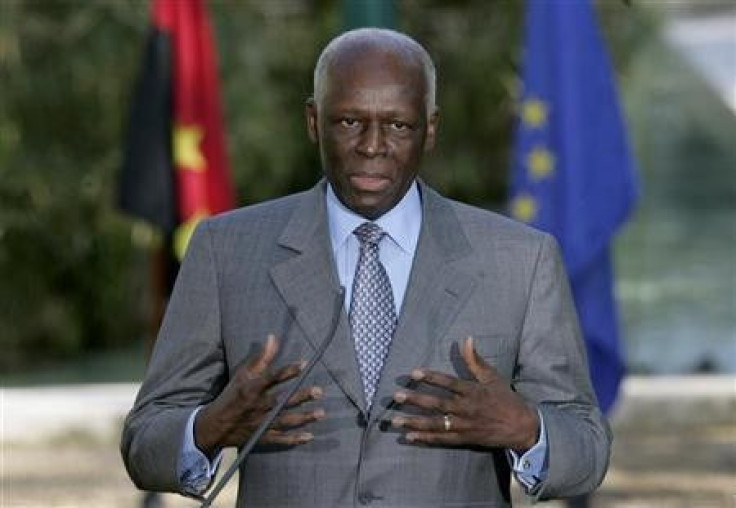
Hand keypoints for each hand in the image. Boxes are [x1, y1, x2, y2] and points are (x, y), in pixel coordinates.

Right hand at [194, 334, 323, 456]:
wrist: (215, 425)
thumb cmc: (231, 395)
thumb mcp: (242, 374)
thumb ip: (261, 358)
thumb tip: (273, 338)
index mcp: (252, 389)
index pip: (273, 378)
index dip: (288, 370)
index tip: (304, 364)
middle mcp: (258, 406)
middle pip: (283, 401)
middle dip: (301, 396)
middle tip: (319, 391)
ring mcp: (261, 423)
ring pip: (285, 420)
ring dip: (304, 418)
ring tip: (320, 413)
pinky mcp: (262, 437)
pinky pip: (280, 439)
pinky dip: (294, 439)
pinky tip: (309, 436)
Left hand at [391, 337, 538, 451]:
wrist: (522, 426)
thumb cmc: (505, 399)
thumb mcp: (493, 377)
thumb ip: (476, 360)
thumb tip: (467, 338)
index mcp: (473, 391)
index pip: (449, 383)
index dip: (431, 377)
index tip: (414, 373)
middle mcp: (467, 409)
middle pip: (437, 404)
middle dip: (416, 400)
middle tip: (397, 396)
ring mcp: (465, 426)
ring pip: (436, 424)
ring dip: (415, 422)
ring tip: (396, 420)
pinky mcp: (465, 439)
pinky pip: (442, 440)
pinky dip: (426, 438)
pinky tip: (410, 436)